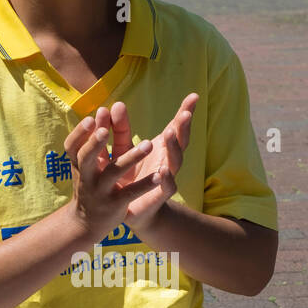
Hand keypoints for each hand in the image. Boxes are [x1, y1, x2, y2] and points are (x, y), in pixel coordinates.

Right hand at [63, 113, 157, 239]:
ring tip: (149, 143)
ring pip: (114, 172)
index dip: (79, 133)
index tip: (90, 117)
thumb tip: (103, 109)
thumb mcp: (89, 164)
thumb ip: (98, 139)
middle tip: (105, 130)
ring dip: (131, 157)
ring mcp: (101, 192)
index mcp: (79, 165)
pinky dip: (145, 184)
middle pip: (86, 158)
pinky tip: (159, 175)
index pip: (72, 146)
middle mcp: (86, 177)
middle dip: (94, 143)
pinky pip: (131, 193)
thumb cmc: (90, 184)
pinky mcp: (115, 205)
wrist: (88, 223)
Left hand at [106, 94, 198, 227]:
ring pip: (175, 161)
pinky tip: (164, 171)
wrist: (128, 211)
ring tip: (170, 133)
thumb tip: (114, 104)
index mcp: (160, 148)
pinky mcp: (158, 195)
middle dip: (183, 127)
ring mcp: (165, 177)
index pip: (175, 127)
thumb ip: (120, 129)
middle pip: (180, 141)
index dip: (184, 112)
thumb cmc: (128, 176)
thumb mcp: (121, 150)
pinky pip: (167, 187)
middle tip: (185, 114)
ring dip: (174, 147)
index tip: (194, 96)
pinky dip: (167, 179)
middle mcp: (167, 160)